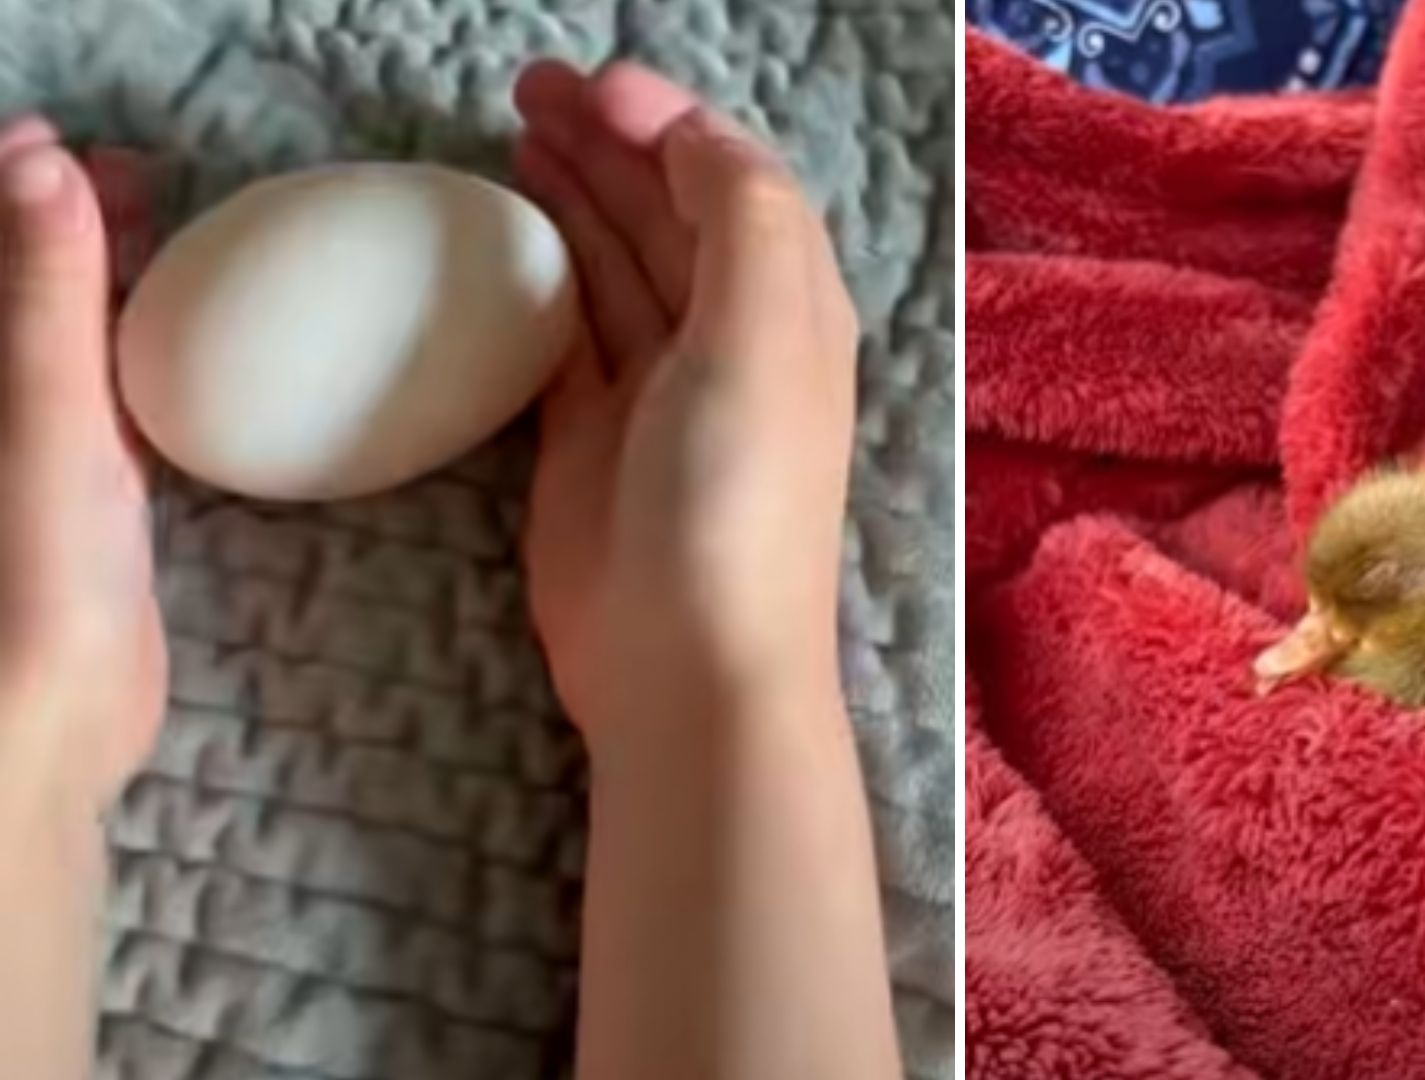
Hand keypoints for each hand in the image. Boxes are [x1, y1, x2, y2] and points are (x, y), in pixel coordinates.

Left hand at [0, 118, 164, 812]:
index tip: (75, 146)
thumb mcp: (44, 417)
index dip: (13, 189)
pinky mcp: (79, 496)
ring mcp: (29, 449)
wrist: (48, 719)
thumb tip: (45, 161)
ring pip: (58, 337)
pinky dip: (131, 351)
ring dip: (102, 280)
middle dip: (64, 223)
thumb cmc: (33, 573)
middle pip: (18, 288)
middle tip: (142, 182)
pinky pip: (100, 395)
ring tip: (168, 236)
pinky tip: (179, 340)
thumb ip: (43, 295)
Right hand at [512, 62, 857, 748]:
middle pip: (669, 213)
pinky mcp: (589, 437)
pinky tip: (506, 235)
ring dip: (574, 196)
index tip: (594, 86)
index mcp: (789, 308)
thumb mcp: (764, 338)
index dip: (673, 126)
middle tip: (527, 89)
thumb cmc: (736, 497)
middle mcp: (730, 338)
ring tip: (515, 131)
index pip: (734, 185)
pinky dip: (541, 278)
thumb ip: (742, 219)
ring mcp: (657, 389)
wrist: (687, 664)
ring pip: (616, 265)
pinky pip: (567, 331)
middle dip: (611, 144)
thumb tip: (689, 135)